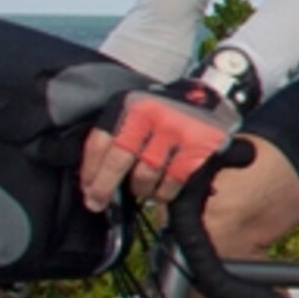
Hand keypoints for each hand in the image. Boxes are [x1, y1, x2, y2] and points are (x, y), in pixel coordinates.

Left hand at [85, 80, 240, 205]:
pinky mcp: (196, 148)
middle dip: (103, 187)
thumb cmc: (166, 109)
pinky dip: (163, 193)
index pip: (101, 141)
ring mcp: (175, 132)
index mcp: (130, 105)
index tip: (87, 188)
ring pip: (145, 176)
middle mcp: (151, 116)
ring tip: (141, 188)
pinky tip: (160, 191)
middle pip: (118, 160)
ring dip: (139, 189)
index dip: (90, 170)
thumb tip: (95, 178)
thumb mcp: (137, 110)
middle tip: (97, 203)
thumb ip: (118, 136)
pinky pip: (171, 182)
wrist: (210, 94)